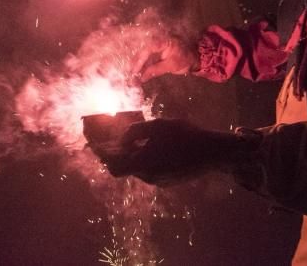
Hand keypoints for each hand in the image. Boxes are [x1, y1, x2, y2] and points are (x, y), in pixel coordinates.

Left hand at [92, 118, 238, 185]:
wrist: (212, 152)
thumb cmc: (184, 135)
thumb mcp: (158, 125)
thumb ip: (136, 131)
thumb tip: (123, 139)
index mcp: (142, 164)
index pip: (113, 166)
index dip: (102, 156)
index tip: (94, 145)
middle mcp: (148, 177)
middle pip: (125, 168)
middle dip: (117, 154)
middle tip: (113, 140)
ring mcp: (159, 181)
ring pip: (138, 169)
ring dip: (133, 157)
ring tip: (133, 140)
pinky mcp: (168, 181)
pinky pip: (150, 170)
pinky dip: (145, 160)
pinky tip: (151, 147)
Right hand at [132, 37, 198, 81]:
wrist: (194, 58)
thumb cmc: (185, 60)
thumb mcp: (171, 66)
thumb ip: (156, 70)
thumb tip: (142, 77)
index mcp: (164, 40)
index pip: (148, 48)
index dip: (140, 59)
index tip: (134, 69)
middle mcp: (158, 39)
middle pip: (142, 49)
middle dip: (135, 62)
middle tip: (129, 73)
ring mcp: (156, 45)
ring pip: (143, 54)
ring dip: (137, 64)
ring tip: (131, 75)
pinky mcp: (155, 50)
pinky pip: (146, 57)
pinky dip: (142, 65)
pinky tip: (137, 73)